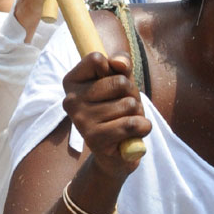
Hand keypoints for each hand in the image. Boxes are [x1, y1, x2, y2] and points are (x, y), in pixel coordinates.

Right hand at [62, 51, 151, 182]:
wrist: (115, 154)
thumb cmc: (118, 111)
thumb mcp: (122, 82)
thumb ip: (121, 64)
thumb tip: (119, 63)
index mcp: (71, 82)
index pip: (97, 59)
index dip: (116, 70)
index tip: (112, 85)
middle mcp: (70, 101)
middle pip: (120, 81)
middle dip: (132, 95)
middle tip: (123, 109)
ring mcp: (81, 121)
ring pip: (129, 104)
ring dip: (137, 113)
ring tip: (125, 123)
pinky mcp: (94, 139)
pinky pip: (132, 124)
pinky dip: (142, 128)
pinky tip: (131, 135)